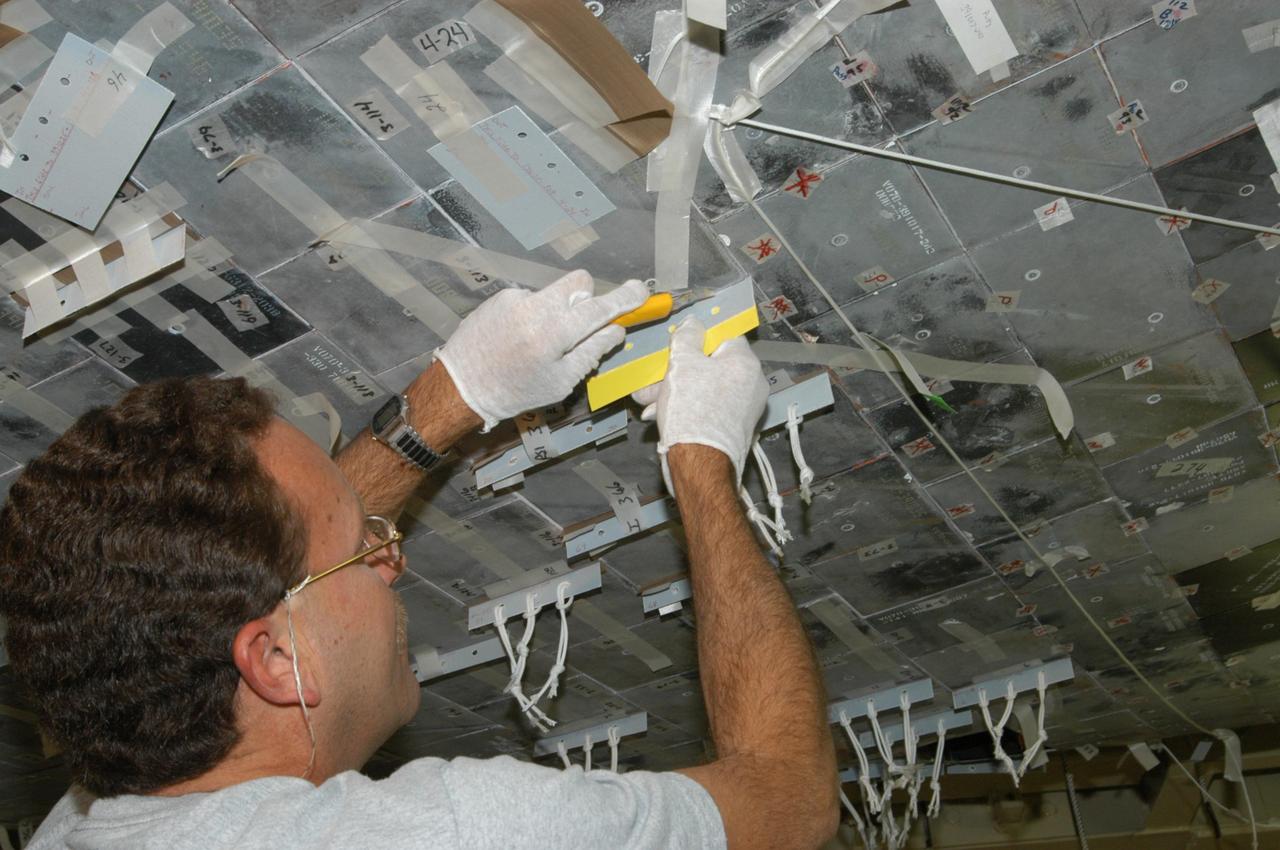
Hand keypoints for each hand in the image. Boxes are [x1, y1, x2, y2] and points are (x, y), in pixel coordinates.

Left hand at [435, 271, 647, 430]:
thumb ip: (591, 352)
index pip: (598, 308)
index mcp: (552, 334)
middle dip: (587, 299)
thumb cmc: (514, 392)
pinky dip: (532, 316)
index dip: (623, 299)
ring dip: (556, 312)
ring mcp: (515, 298)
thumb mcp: (560, 382)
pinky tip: (518, 339)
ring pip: (553, 293)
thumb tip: (616, 330)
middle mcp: (534, 308)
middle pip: (578, 282)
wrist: (462, 386)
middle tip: (579, 326)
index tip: (639, 291)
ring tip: (537, 344)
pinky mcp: (500, 297)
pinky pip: (530, 300)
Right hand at [632, 316, 767, 492]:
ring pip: (705, 391)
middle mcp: (752, 385)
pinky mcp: (735, 431)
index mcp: (745, 363)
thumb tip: (693, 324)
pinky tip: (661, 418)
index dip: (699, 341)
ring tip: (647, 405)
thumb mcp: (681, 363)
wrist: (699, 464)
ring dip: (676, 394)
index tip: (679, 350)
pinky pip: (709, 411)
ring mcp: (745, 410)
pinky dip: (688, 411)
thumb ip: (686, 337)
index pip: (725, 338)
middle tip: (652, 383)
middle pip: (711, 368)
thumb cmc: (692, 409)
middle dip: (677, 375)